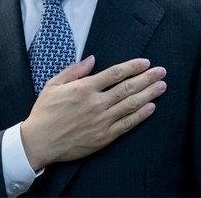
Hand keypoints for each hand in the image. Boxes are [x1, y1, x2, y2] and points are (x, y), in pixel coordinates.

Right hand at [21, 55, 166, 169]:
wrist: (38, 142)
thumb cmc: (45, 112)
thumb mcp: (54, 85)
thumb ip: (74, 70)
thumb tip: (92, 59)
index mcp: (84, 88)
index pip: (115, 73)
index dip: (133, 66)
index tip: (146, 62)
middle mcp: (95, 103)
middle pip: (128, 87)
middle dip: (147, 78)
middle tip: (162, 71)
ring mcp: (101, 121)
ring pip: (130, 104)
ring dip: (149, 94)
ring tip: (162, 86)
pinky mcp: (103, 137)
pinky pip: (126, 124)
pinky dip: (140, 115)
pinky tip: (151, 108)